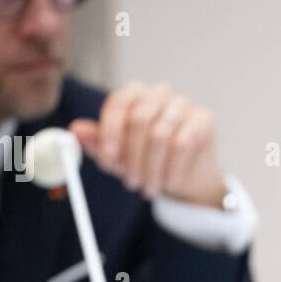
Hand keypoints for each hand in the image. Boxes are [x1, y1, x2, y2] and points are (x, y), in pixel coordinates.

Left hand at [68, 81, 227, 206]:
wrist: (185, 180)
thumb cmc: (148, 163)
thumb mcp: (118, 158)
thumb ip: (98, 143)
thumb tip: (76, 130)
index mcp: (136, 95)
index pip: (119, 102)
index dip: (111, 131)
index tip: (108, 158)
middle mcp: (160, 94)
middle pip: (140, 117)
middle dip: (132, 157)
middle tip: (130, 182)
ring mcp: (183, 105)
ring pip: (161, 135)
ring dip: (152, 169)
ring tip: (150, 187)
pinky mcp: (204, 120)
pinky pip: (182, 144)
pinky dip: (172, 169)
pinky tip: (169, 182)